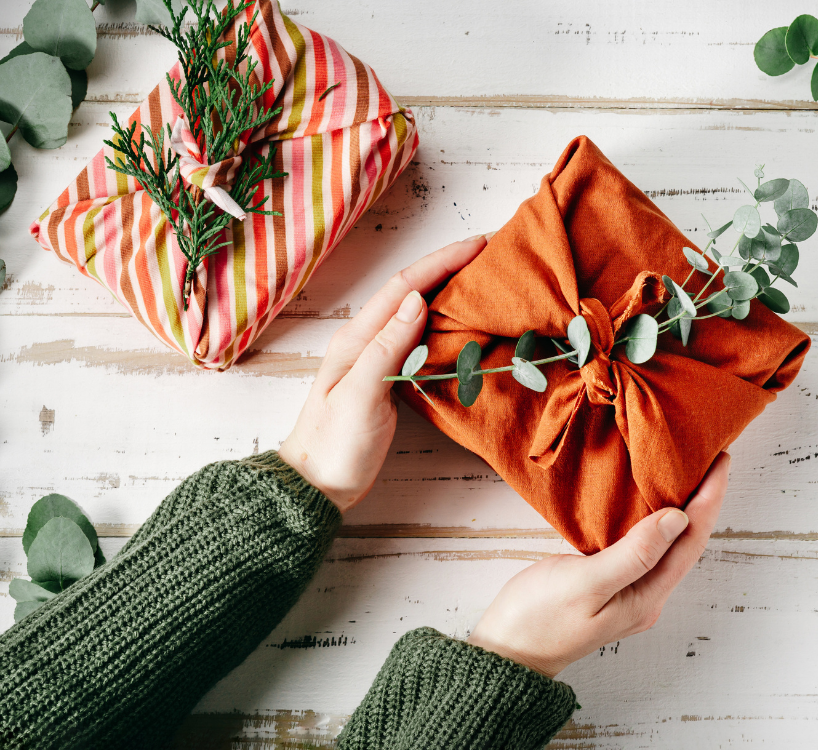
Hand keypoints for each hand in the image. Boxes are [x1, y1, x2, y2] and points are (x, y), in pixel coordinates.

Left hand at [279, 235, 488, 512]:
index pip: (405, 287)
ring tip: (484, 280)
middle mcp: (367, 340)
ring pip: (418, 312)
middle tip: (490, 254)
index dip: (441, 262)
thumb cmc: (333, 444)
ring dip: (449, 291)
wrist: (317, 484)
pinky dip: (445, 324)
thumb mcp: (360, 396)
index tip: (479, 245)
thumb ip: (386, 347)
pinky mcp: (389, 378)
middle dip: (449, 267)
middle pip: (413, 291)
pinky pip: (421, 339)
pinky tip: (464, 324)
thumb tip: (417, 300)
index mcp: (357, 338)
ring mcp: (377, 358)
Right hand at [466, 452, 729, 677]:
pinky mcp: (609, 582)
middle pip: (686, 542)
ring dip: (680, 507)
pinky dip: (651, 517)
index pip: (691, 542)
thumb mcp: (586, 584)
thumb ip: (634, 554)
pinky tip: (646, 499)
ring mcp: (628, 590)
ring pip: (665, 542)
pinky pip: (642, 544)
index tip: (719, 462)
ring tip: (686, 471)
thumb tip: (677, 519)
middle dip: (701, 500)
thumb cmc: (539, 619)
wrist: (506, 650)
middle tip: (709, 457)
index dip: (709, 500)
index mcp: (646, 597)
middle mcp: (645, 595)